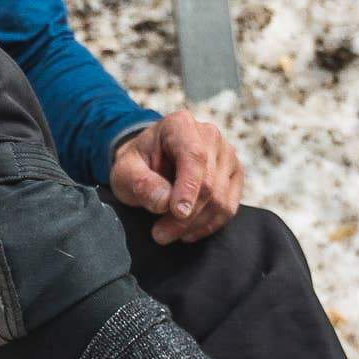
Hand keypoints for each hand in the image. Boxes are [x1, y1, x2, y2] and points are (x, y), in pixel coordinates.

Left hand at [108, 112, 244, 244]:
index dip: (188, 187)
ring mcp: (226, 155)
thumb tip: (165, 202)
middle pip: (209, 182)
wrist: (149, 163)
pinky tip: (187, 232)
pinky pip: (229, 208)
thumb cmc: (137, 165)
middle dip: (186, 216)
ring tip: (168, 233)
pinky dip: (208, 225)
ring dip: (195, 224)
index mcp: (181, 125)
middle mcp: (210, 135)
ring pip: (221, 199)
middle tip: (160, 234)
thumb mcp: (125, 172)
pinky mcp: (234, 175)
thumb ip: (141, 183)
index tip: (178, 213)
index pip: (194, 156)